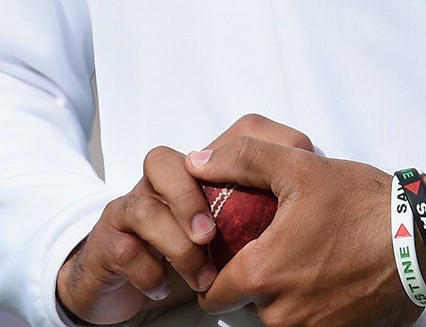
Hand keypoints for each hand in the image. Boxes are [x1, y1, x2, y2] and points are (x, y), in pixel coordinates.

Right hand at [56, 116, 314, 324]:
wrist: (119, 280)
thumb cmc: (186, 249)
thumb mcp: (230, 229)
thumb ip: (259, 210)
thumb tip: (317, 206)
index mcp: (197, 171)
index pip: (224, 137)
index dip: (252, 147)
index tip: (280, 177)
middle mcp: (160, 183)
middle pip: (164, 161)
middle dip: (189, 197)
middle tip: (213, 236)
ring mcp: (130, 209)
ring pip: (143, 207)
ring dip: (174, 243)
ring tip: (201, 275)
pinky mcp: (108, 243)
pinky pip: (122, 247)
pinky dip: (146, 269)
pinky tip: (166, 287)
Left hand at [185, 137, 425, 326]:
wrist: (421, 241)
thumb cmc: (361, 204)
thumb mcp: (301, 166)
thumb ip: (243, 159)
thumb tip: (196, 160)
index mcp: (264, 274)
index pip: (213, 295)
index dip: (216, 271)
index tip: (232, 251)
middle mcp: (281, 316)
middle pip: (245, 308)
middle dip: (253, 282)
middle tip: (276, 246)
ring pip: (276, 320)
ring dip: (282, 297)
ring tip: (305, 259)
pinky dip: (310, 308)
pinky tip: (327, 277)